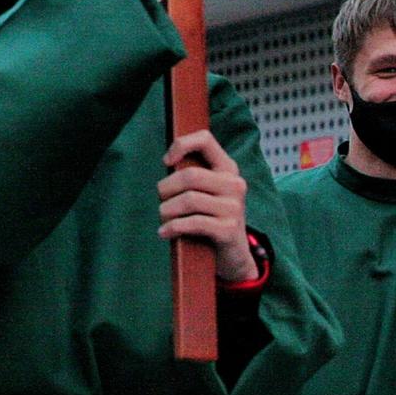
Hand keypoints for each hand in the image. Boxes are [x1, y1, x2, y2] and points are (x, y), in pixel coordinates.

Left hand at [159, 130, 256, 282]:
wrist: (233, 255)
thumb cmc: (210, 217)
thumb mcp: (206, 191)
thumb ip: (191, 175)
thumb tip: (167, 162)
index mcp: (227, 168)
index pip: (205, 140)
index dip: (181, 145)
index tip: (166, 162)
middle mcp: (235, 184)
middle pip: (189, 175)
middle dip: (166, 189)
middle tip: (161, 201)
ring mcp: (234, 207)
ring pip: (188, 200)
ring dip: (166, 210)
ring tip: (163, 218)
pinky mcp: (229, 230)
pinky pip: (193, 223)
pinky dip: (172, 227)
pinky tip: (165, 232)